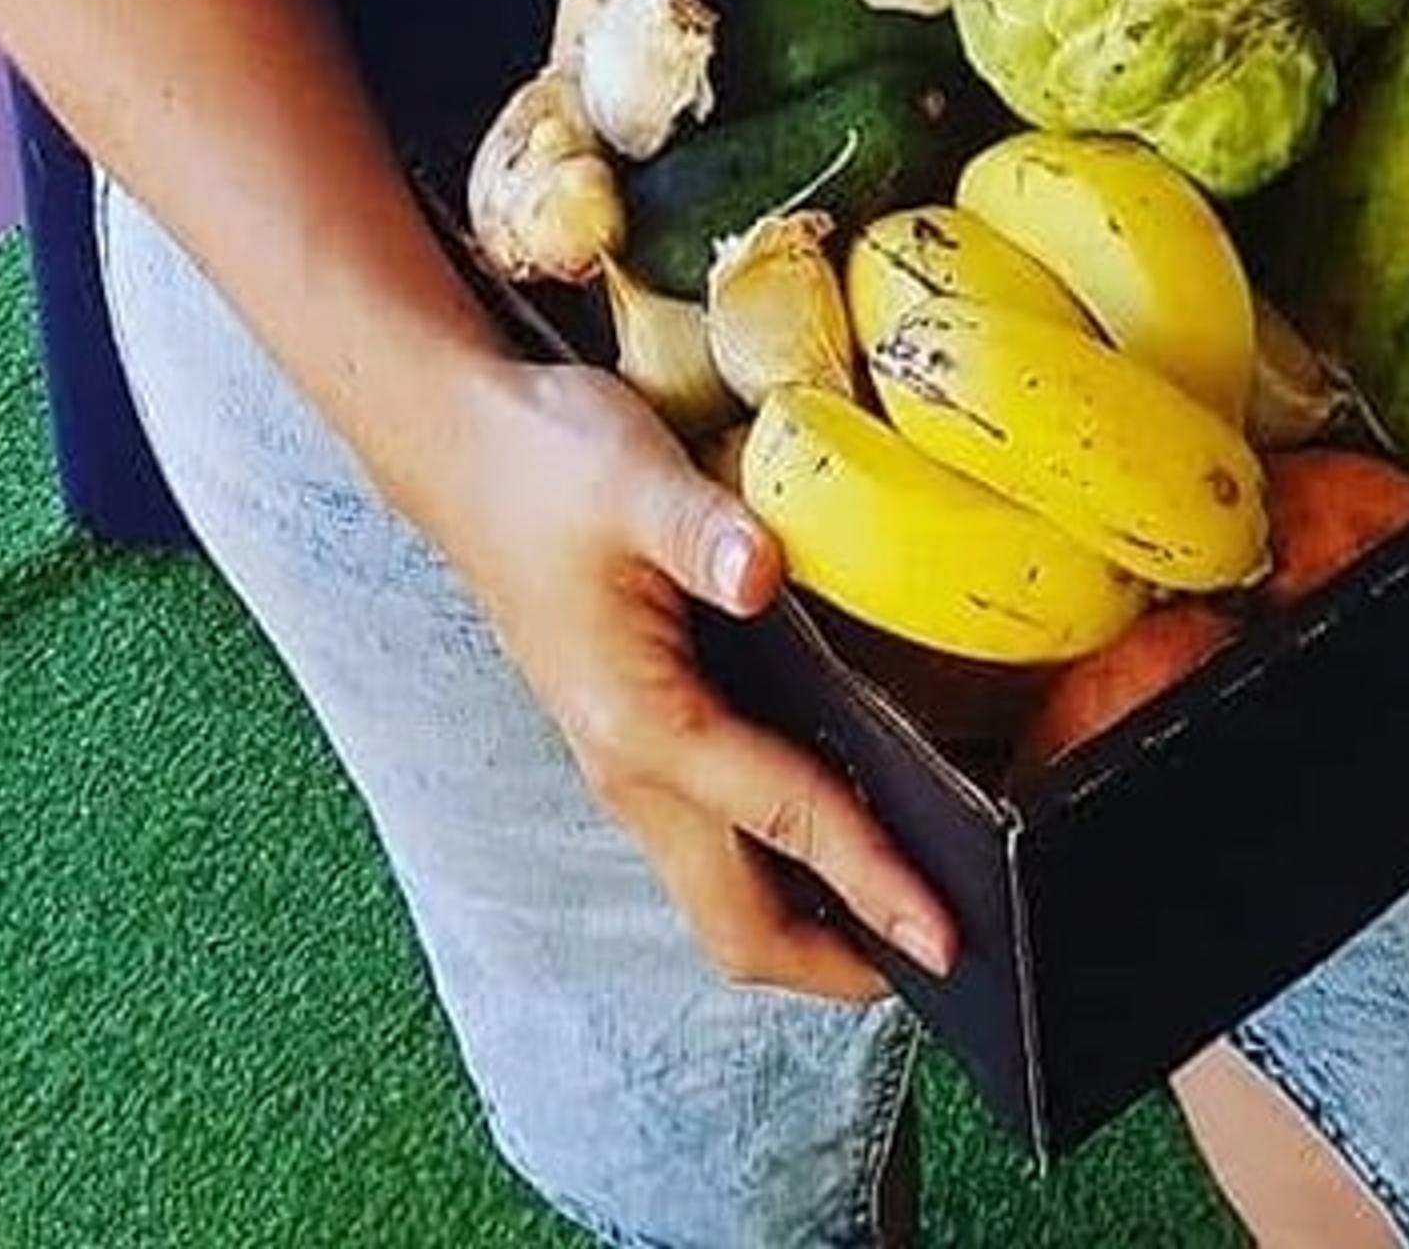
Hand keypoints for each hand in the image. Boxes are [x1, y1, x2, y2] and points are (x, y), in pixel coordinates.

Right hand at [433, 358, 954, 1000]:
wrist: (464, 449)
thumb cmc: (547, 462)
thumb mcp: (632, 477)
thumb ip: (702, 528)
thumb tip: (762, 573)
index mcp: (640, 724)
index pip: (784, 822)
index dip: (873, 879)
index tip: (944, 931)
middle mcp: (631, 768)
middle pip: (739, 920)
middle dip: (836, 959)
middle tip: (941, 958)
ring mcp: (627, 761)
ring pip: (722, 889)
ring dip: (809, 921)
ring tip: (905, 917)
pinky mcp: (633, 734)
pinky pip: (712, 840)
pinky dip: (779, 866)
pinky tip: (837, 826)